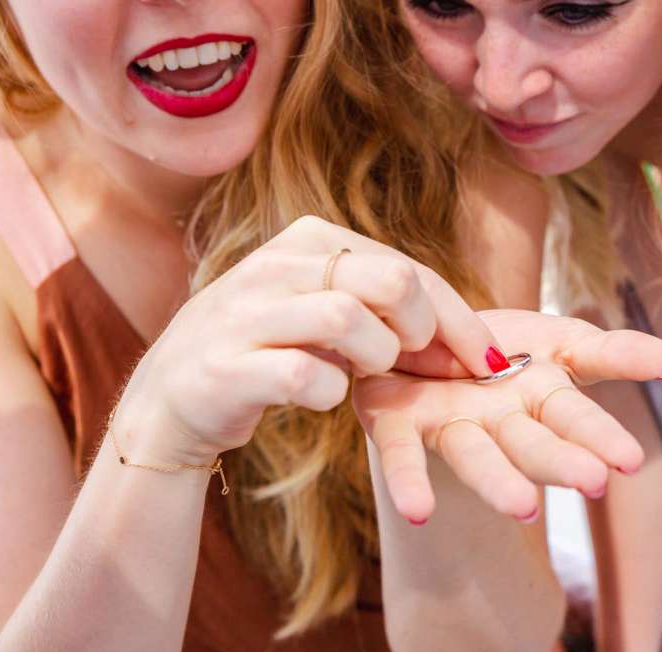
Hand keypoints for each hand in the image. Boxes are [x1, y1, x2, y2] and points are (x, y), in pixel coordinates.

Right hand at [115, 216, 501, 464]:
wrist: (172, 401)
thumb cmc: (270, 354)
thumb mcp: (326, 314)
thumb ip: (388, 313)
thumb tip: (472, 345)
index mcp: (308, 240)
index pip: (408, 267)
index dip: (459, 319)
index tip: (489, 363)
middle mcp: (274, 264)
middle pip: (389, 278)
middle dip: (420, 328)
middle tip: (410, 360)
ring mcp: (245, 312)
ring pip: (349, 318)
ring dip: (374, 358)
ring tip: (361, 372)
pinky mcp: (225, 366)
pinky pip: (305, 376)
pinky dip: (328, 394)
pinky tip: (320, 396)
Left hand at [352, 309, 661, 523]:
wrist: (419, 343)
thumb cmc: (498, 350)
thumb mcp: (560, 341)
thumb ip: (611, 354)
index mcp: (540, 399)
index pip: (576, 418)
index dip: (599, 436)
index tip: (627, 461)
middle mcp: (498, 422)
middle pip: (531, 443)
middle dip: (561, 461)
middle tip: (592, 482)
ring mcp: (449, 426)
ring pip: (476, 456)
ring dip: (499, 482)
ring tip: (523, 507)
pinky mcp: (396, 424)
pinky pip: (401, 454)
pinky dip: (409, 482)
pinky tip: (418, 513)